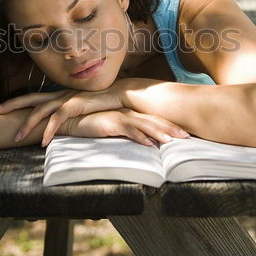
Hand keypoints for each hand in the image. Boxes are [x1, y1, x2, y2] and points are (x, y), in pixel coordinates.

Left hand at [0, 80, 128, 145]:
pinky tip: (43, 142)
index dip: (16, 101)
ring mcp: (65, 99)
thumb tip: (56, 122)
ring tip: (16, 138)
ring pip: (40, 111)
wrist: (117, 95)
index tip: (0, 106)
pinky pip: (58, 119)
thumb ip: (66, 112)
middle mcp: (58, 95)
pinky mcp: (75, 105)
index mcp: (57, 95)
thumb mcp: (78, 107)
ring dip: (27, 125)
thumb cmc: (98, 103)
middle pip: (30, 99)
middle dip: (11, 105)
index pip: (32, 97)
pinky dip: (49, 131)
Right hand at [64, 108, 187, 145]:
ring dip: (158, 132)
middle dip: (170, 128)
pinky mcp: (108, 122)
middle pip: (153, 120)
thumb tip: (142, 141)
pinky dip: (139, 136)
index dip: (168, 125)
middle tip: (187, 137)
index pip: (152, 119)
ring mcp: (118, 116)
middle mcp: (126, 112)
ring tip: (172, 141)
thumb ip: (125, 131)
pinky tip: (148, 143)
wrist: (68, 119)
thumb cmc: (87, 124)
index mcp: (128, 113)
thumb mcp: (110, 128)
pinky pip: (127, 129)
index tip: (183, 133)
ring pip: (143, 124)